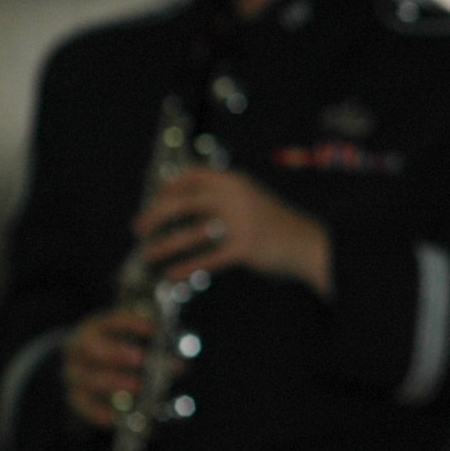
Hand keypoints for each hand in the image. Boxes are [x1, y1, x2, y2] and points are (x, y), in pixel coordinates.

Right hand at [63, 308, 152, 427]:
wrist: (85, 366)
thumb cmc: (117, 347)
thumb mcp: (129, 335)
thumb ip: (153, 337)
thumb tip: (180, 344)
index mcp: (96, 328)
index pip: (112, 321)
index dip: (132, 324)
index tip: (155, 329)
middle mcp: (80, 350)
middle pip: (94, 350)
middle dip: (119, 353)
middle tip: (142, 359)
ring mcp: (75, 375)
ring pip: (90, 379)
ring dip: (116, 383)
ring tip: (139, 387)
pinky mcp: (76, 398)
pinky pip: (85, 406)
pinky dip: (102, 412)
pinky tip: (120, 417)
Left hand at [136, 168, 331, 296]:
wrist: (310, 243)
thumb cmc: (278, 225)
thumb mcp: (251, 201)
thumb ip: (224, 200)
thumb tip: (185, 211)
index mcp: (236, 181)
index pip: (193, 175)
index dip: (168, 187)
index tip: (153, 198)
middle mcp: (236, 197)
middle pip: (184, 201)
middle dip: (156, 214)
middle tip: (139, 227)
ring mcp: (241, 222)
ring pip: (191, 233)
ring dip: (165, 245)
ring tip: (149, 254)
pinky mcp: (246, 247)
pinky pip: (208, 259)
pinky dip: (187, 267)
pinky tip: (173, 275)